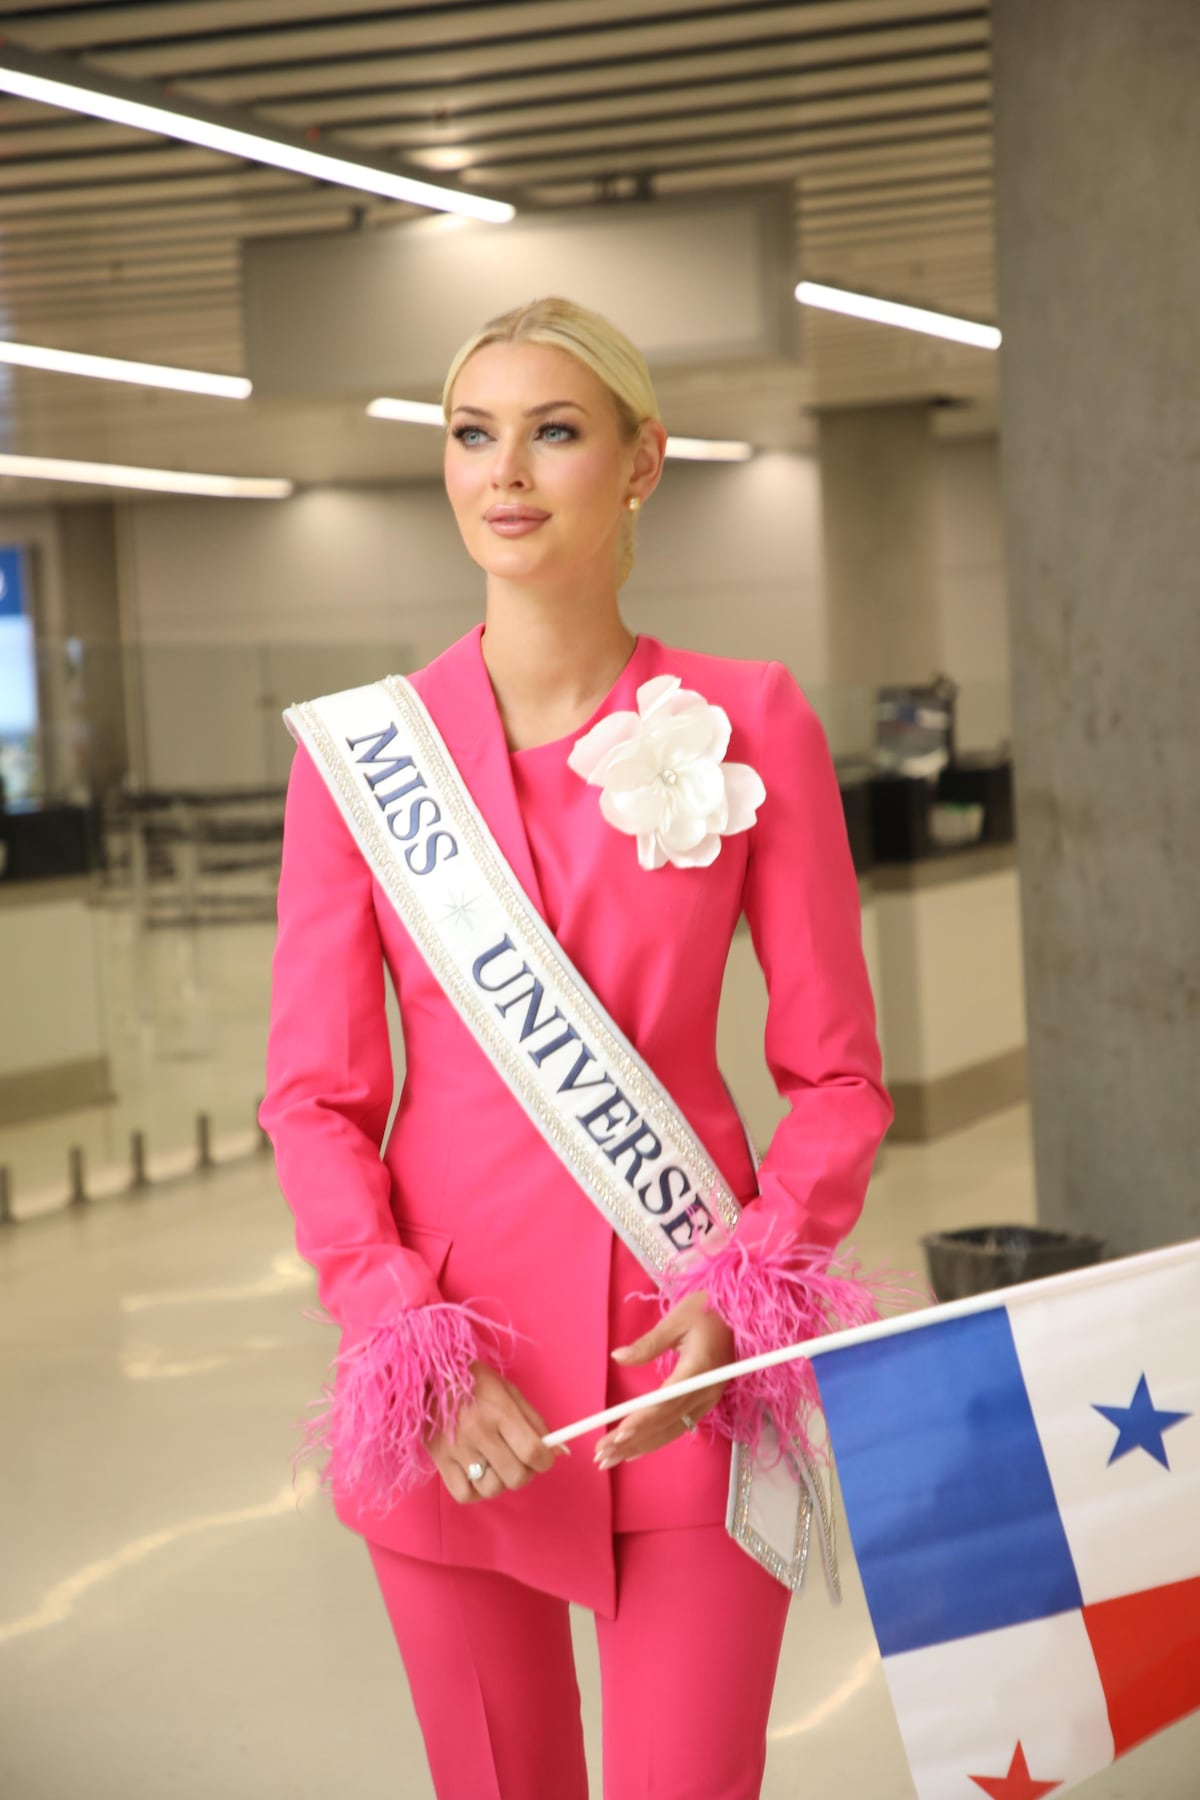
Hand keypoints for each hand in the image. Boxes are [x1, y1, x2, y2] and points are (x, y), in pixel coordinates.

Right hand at [427, 1360, 566, 1502]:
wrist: (428, 1375)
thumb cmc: (474, 1382)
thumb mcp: (509, 1392)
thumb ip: (535, 1422)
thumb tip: (557, 1452)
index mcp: (500, 1411)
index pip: (533, 1452)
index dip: (545, 1461)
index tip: (543, 1459)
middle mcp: (479, 1432)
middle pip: (515, 1476)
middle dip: (524, 1473)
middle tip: (518, 1461)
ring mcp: (457, 1449)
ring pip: (492, 1489)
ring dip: (499, 1481)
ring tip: (495, 1465)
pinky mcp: (439, 1460)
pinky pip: (465, 1494)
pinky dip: (475, 1490)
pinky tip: (476, 1474)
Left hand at [594, 1292, 733, 1468]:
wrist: (741, 1312)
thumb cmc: (709, 1309)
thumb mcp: (676, 1319)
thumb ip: (647, 1343)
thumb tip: (617, 1357)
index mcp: (699, 1369)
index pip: (666, 1402)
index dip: (643, 1420)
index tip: (618, 1434)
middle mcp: (706, 1391)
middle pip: (666, 1423)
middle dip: (633, 1441)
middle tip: (602, 1455)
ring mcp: (708, 1399)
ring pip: (671, 1430)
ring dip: (640, 1446)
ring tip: (609, 1459)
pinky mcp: (705, 1401)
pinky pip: (679, 1426)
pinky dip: (656, 1440)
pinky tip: (635, 1451)